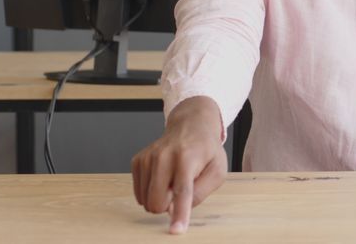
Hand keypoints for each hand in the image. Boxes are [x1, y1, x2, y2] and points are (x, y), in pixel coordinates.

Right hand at [131, 96, 227, 234]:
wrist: (190, 125)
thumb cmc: (206, 150)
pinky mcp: (137, 161)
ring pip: (146, 200)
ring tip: (173, 179)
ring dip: (161, 198)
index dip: (180, 213)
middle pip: (158, 201)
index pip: (182, 191)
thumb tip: (174, 211)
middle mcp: (164, 155)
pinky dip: (151, 191)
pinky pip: (139, 193)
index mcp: (187, 157)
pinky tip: (163, 177)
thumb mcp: (217, 171)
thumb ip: (199, 193)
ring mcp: (148, 157)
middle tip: (181, 189)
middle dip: (169, 205)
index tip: (176, 230)